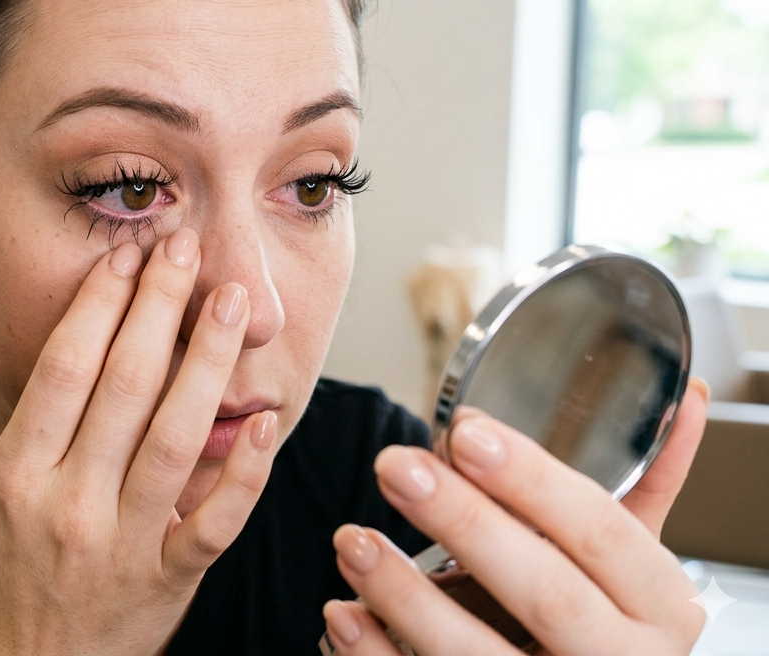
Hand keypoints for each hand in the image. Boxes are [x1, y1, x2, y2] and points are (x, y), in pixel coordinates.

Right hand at [0, 229, 280, 655]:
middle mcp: (70, 505)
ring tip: (232, 301)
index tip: (123, 254)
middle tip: (185, 246)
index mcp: (16, 478)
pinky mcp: (173, 578)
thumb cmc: (0, 573)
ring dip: (207, 363)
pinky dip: (242, 472)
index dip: (95, 305)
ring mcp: (125, 543)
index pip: (62, 372)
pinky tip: (262, 420)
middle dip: (157, 308)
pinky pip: (215, 521)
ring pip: (175, 439)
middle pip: (123, 388)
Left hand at [321, 378, 710, 654]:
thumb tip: (683, 395)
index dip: (532, 479)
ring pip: (476, 655)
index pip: (600, 532)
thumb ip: (645, 490)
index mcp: (658, 608)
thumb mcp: (637, 569)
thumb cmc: (608, 630)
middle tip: (395, 465)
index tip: (464, 431)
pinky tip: (342, 613)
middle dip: (464, 523)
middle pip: (542, 591)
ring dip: (404, 594)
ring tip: (352, 539)